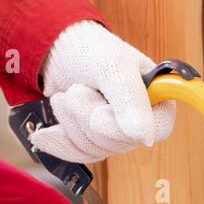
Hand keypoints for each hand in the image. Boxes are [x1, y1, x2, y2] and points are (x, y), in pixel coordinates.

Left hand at [29, 21, 174, 163]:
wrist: (57, 49)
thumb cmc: (90, 48)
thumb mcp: (112, 67)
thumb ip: (130, 100)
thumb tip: (145, 138)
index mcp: (158, 94)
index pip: (159, 129)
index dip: (126, 127)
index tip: (98, 116)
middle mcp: (143, 116)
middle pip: (122, 142)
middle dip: (88, 116)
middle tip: (76, 90)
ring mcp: (117, 130)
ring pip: (98, 148)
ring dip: (72, 122)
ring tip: (65, 95)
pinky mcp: (94, 138)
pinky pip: (81, 154)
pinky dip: (60, 142)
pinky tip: (44, 135)